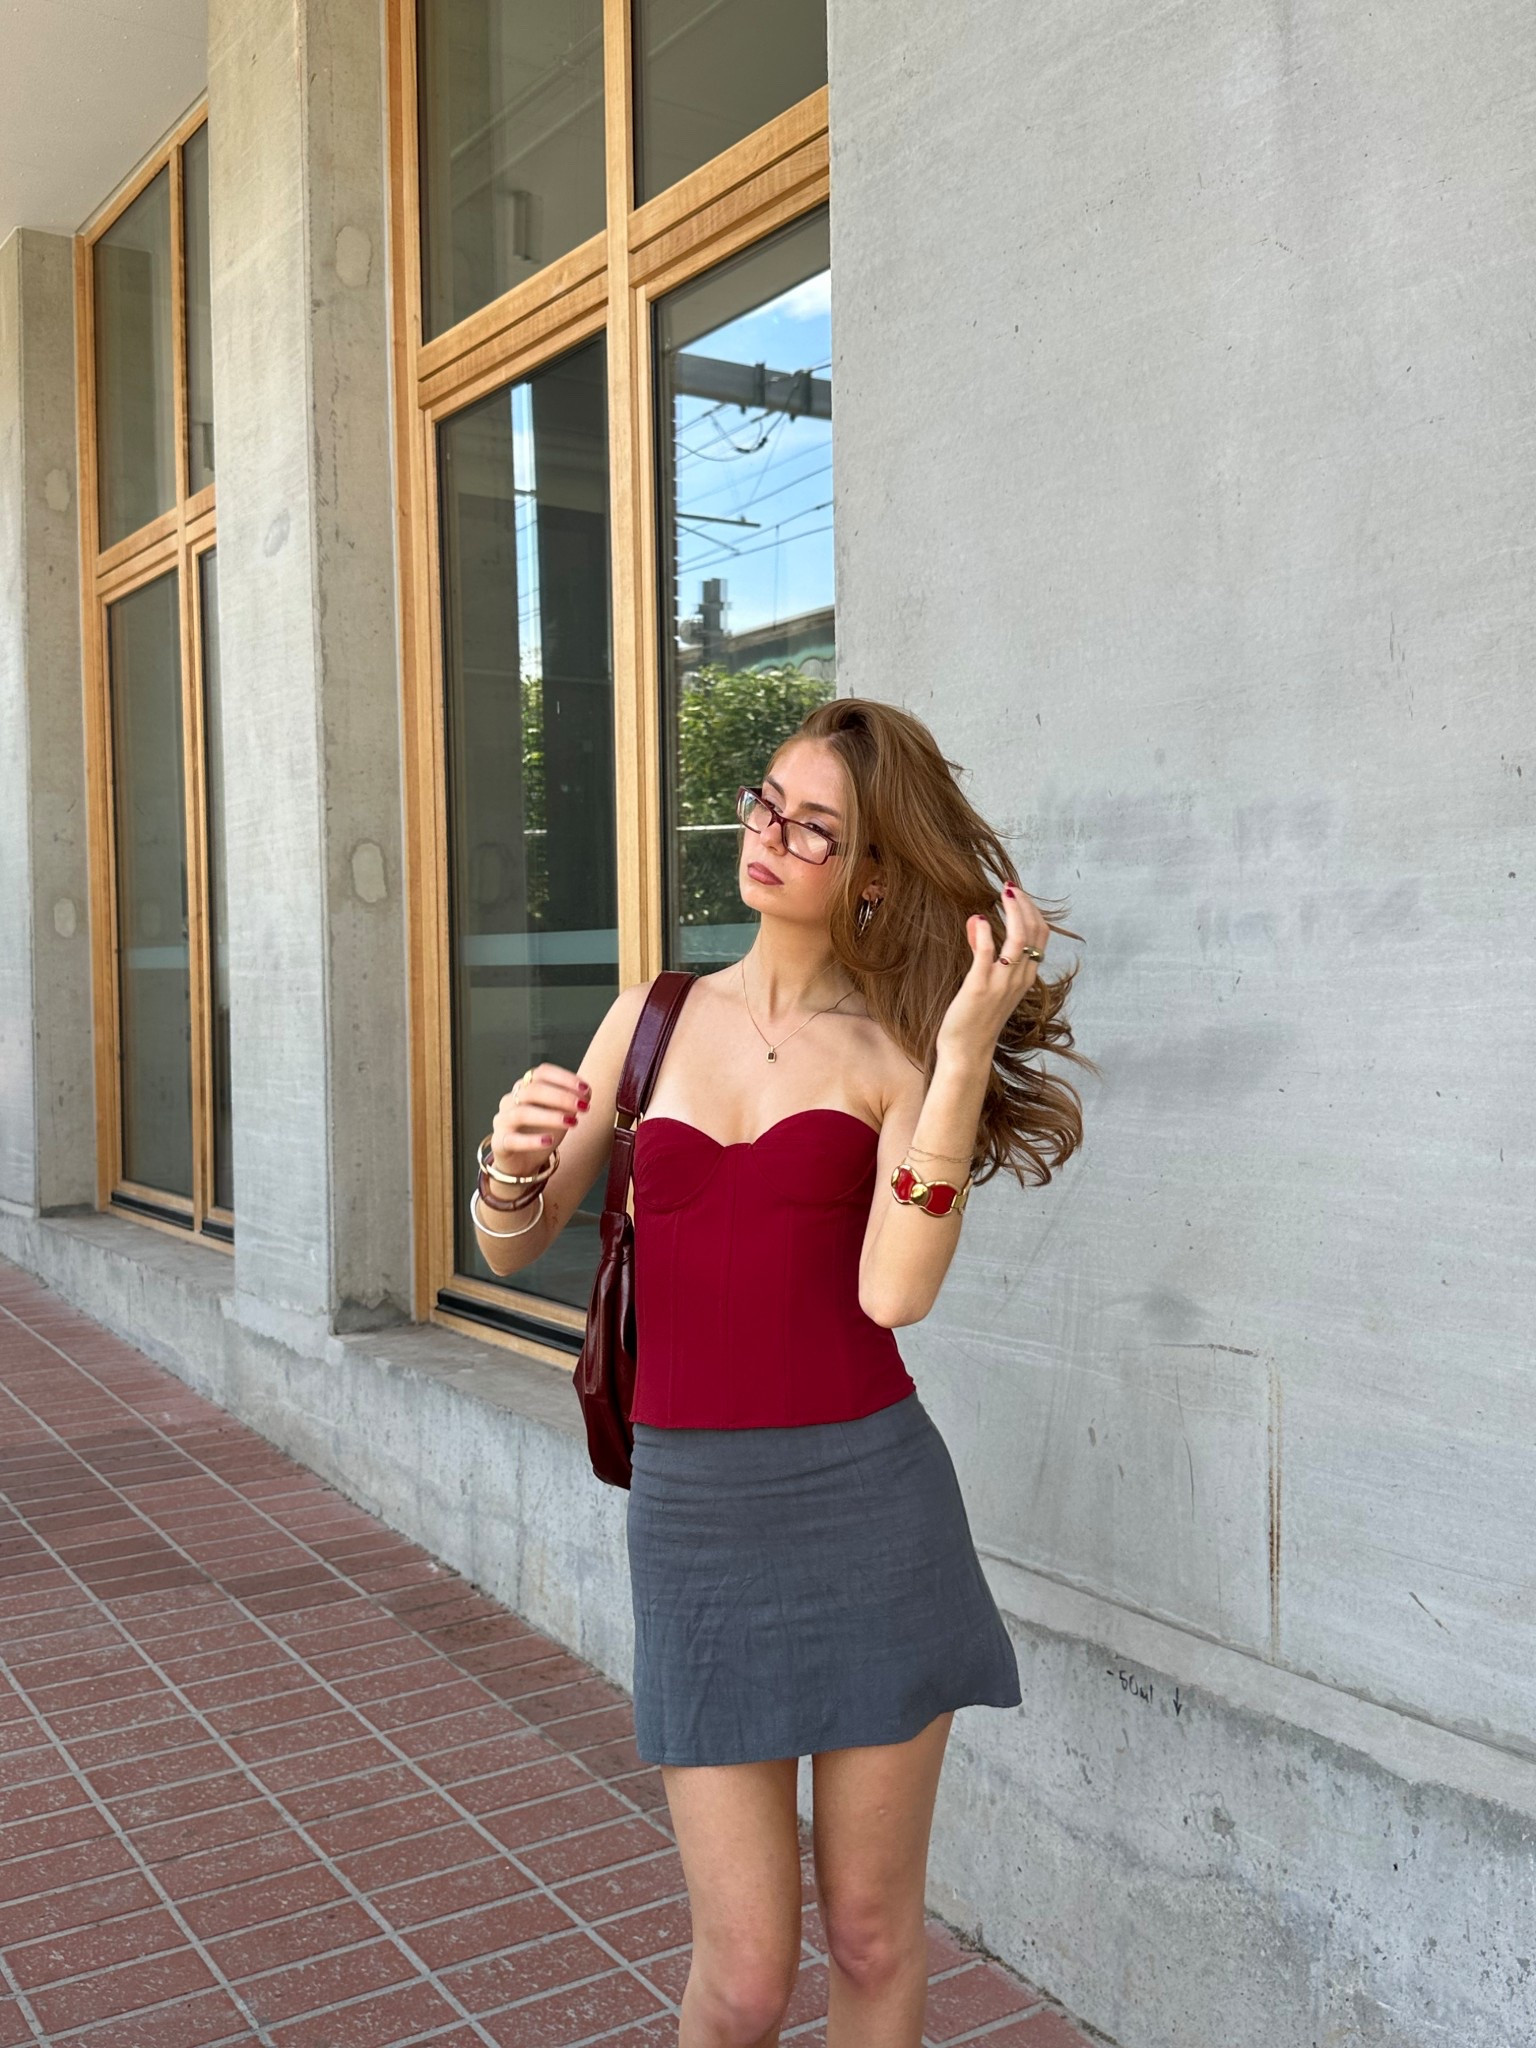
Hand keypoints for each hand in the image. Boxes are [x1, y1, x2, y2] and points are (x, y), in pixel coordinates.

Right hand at [490, 1061, 590, 1174]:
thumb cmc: (541, 1132)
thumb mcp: (560, 1114)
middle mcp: (510, 1100)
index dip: (564, 1078)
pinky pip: (513, 1140)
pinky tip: (548, 1141)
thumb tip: (586, 1093)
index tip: (585, 1089)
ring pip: (522, 1113)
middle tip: (583, 1106)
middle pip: (532, 1090)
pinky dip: (532, 1140)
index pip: (542, 1073)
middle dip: (561, 1096)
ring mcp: (503, 1120)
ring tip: (572, 1122)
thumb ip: (571, 1102)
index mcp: (525, 1087)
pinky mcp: (500, 1142)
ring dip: (550, 1116)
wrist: (522, 1162)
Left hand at [935, 885, 1048, 1065]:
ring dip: (1013, 911)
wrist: (967, 1051)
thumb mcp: (988, 983)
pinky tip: (978, 919)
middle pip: (1034, 932)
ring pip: (1018, 939)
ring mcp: (1002, 983)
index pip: (1041, 937)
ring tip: (1003, 894)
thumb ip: (985, 953)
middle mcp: (1020, 979)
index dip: (1032, 911)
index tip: (1017, 894)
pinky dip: (984, 933)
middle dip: (1025, 905)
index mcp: (1026, 977)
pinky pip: (988, 954)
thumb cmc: (976, 1018)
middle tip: (1010, 887)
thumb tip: (978, 921)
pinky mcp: (980, 987)